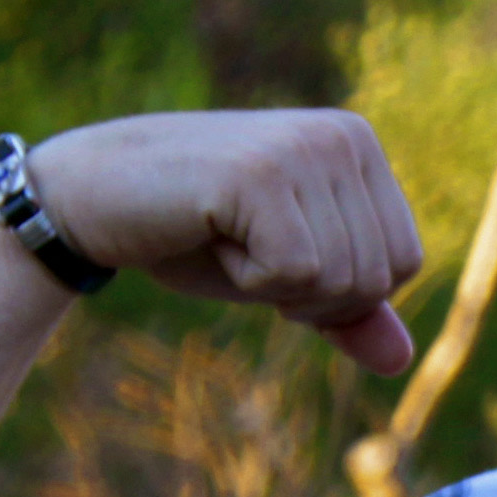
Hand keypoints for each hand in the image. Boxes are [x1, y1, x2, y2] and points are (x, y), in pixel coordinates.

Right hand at [22, 110, 422, 372]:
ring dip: (274, 285)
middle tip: (245, 247)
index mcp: (360, 146)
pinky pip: (296, 273)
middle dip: (310, 295)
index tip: (278, 253)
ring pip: (341, 280)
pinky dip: (248, 278)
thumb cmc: (193, 234)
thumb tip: (401, 361)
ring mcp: (304, 149)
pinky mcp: (260, 174)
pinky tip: (209, 232)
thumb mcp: (285, 278)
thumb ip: (347, 312)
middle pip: (377, 278)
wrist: (91, 196)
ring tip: (226, 235)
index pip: (404, 263)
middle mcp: (344, 135)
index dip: (342, 292)